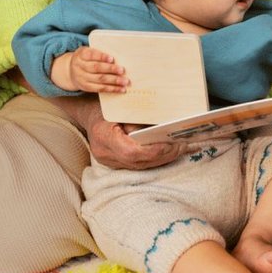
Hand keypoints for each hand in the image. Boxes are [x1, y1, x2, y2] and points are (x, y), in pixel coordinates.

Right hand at [51, 94, 189, 169]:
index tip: (169, 144)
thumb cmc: (106, 107)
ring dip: (163, 158)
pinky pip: (140, 164)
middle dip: (163, 155)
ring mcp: (110, 161)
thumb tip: (161, 126)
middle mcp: (105, 153)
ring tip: (182, 147)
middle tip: (182, 145)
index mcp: (103, 136)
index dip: (152, 151)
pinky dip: (157, 158)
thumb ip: (136, 119)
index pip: (131, 152)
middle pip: (139, 161)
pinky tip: (173, 151)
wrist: (88, 115)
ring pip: (141, 165)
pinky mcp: (117, 163)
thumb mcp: (120, 107)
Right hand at [52, 47, 128, 92]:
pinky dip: (112, 89)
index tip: (112, 58)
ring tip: (125, 81)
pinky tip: (121, 89)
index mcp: (81, 55)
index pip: (91, 55)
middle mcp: (79, 66)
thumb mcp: (88, 52)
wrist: (70, 70)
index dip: (101, 56)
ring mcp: (82, 78)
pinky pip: (100, 89)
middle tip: (122, 70)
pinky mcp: (86, 87)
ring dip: (114, 81)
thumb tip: (119, 57)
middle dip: (110, 69)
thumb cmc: (86, 59)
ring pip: (99, 79)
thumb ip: (99, 53)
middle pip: (96, 68)